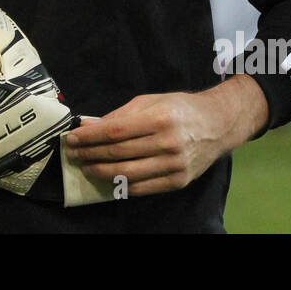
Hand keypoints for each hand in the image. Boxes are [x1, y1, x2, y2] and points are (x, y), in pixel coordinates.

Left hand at [63, 75, 268, 196]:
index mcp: (160, 119)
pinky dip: (121, 186)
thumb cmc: (180, 108)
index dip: (90, 136)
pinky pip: (142, 188)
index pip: (115, 131)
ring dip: (100, 172)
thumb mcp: (150, 101)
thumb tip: (89, 126)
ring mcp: (175, 165)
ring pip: (128, 174)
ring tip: (86, 166)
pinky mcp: (178, 181)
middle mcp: (169, 144)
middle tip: (73, 153)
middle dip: (90, 154)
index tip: (72, 138)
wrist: (218, 124)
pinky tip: (108, 179)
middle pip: (119, 153)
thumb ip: (119, 115)